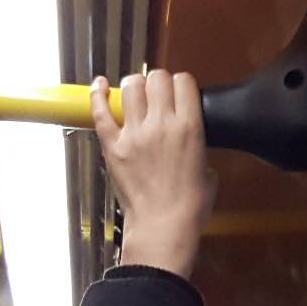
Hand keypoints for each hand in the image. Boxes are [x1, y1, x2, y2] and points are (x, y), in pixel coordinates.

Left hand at [92, 70, 214, 277]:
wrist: (163, 227)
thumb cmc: (188, 206)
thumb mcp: (208, 169)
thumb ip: (198, 146)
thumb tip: (189, 140)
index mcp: (190, 127)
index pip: (184, 81)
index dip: (181, 84)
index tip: (178, 91)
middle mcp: (161, 124)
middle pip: (157, 78)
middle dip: (158, 82)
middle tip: (156, 93)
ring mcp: (134, 133)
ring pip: (130, 87)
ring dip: (134, 85)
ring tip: (135, 92)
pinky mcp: (112, 146)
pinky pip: (100, 111)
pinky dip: (98, 94)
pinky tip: (100, 85)